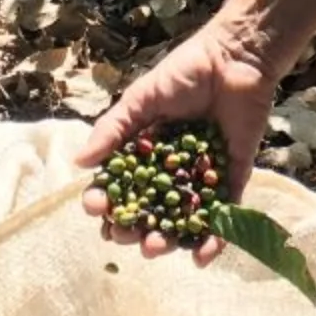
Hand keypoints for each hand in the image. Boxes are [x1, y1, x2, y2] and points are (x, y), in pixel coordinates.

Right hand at [73, 18, 278, 264]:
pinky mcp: (234, 178)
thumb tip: (79, 162)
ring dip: (167, 240)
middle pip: (149, 211)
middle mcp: (173, 170)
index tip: (97, 209)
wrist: (235, 58)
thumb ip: (113, 130)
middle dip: (134, 229)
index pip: (123, 186)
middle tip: (125, 236)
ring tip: (155, 248)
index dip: (107, 201)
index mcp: (147, 152)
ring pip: (182, 220)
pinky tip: (202, 257)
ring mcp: (203, 177)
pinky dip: (214, 239)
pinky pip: (224, 215)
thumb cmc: (185, 72)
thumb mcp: (142, 99)